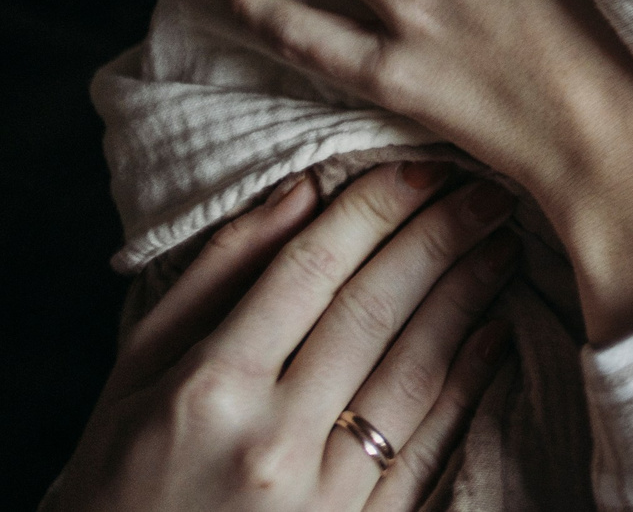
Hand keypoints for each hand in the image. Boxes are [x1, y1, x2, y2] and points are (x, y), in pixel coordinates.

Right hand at [47, 162, 515, 511]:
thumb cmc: (118, 478)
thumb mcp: (137, 374)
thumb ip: (217, 277)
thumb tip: (301, 190)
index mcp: (208, 390)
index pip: (309, 272)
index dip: (373, 210)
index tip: (421, 166)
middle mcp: (271, 440)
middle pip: (373, 312)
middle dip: (438, 238)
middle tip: (488, 189)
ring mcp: (323, 495)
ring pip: (415, 371)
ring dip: (466, 298)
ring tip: (501, 244)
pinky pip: (429, 446)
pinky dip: (470, 382)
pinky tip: (496, 331)